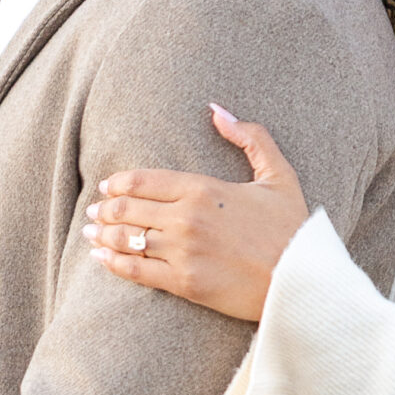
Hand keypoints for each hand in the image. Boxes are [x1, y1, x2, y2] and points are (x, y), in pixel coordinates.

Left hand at [83, 106, 309, 322]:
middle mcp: (187, 218)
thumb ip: (251, 138)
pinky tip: (100, 257)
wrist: (301, 281)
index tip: (109, 186)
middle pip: (129, 208)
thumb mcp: (278, 175)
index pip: (144, 180)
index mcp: (204, 188)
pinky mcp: (183, 283)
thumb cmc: (292, 229)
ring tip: (92, 232)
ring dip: (103, 233)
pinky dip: (112, 263)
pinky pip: (135, 271)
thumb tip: (218, 111)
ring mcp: (182, 252)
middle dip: (106, 208)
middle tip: (95, 210)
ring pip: (127, 239)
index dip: (119, 183)